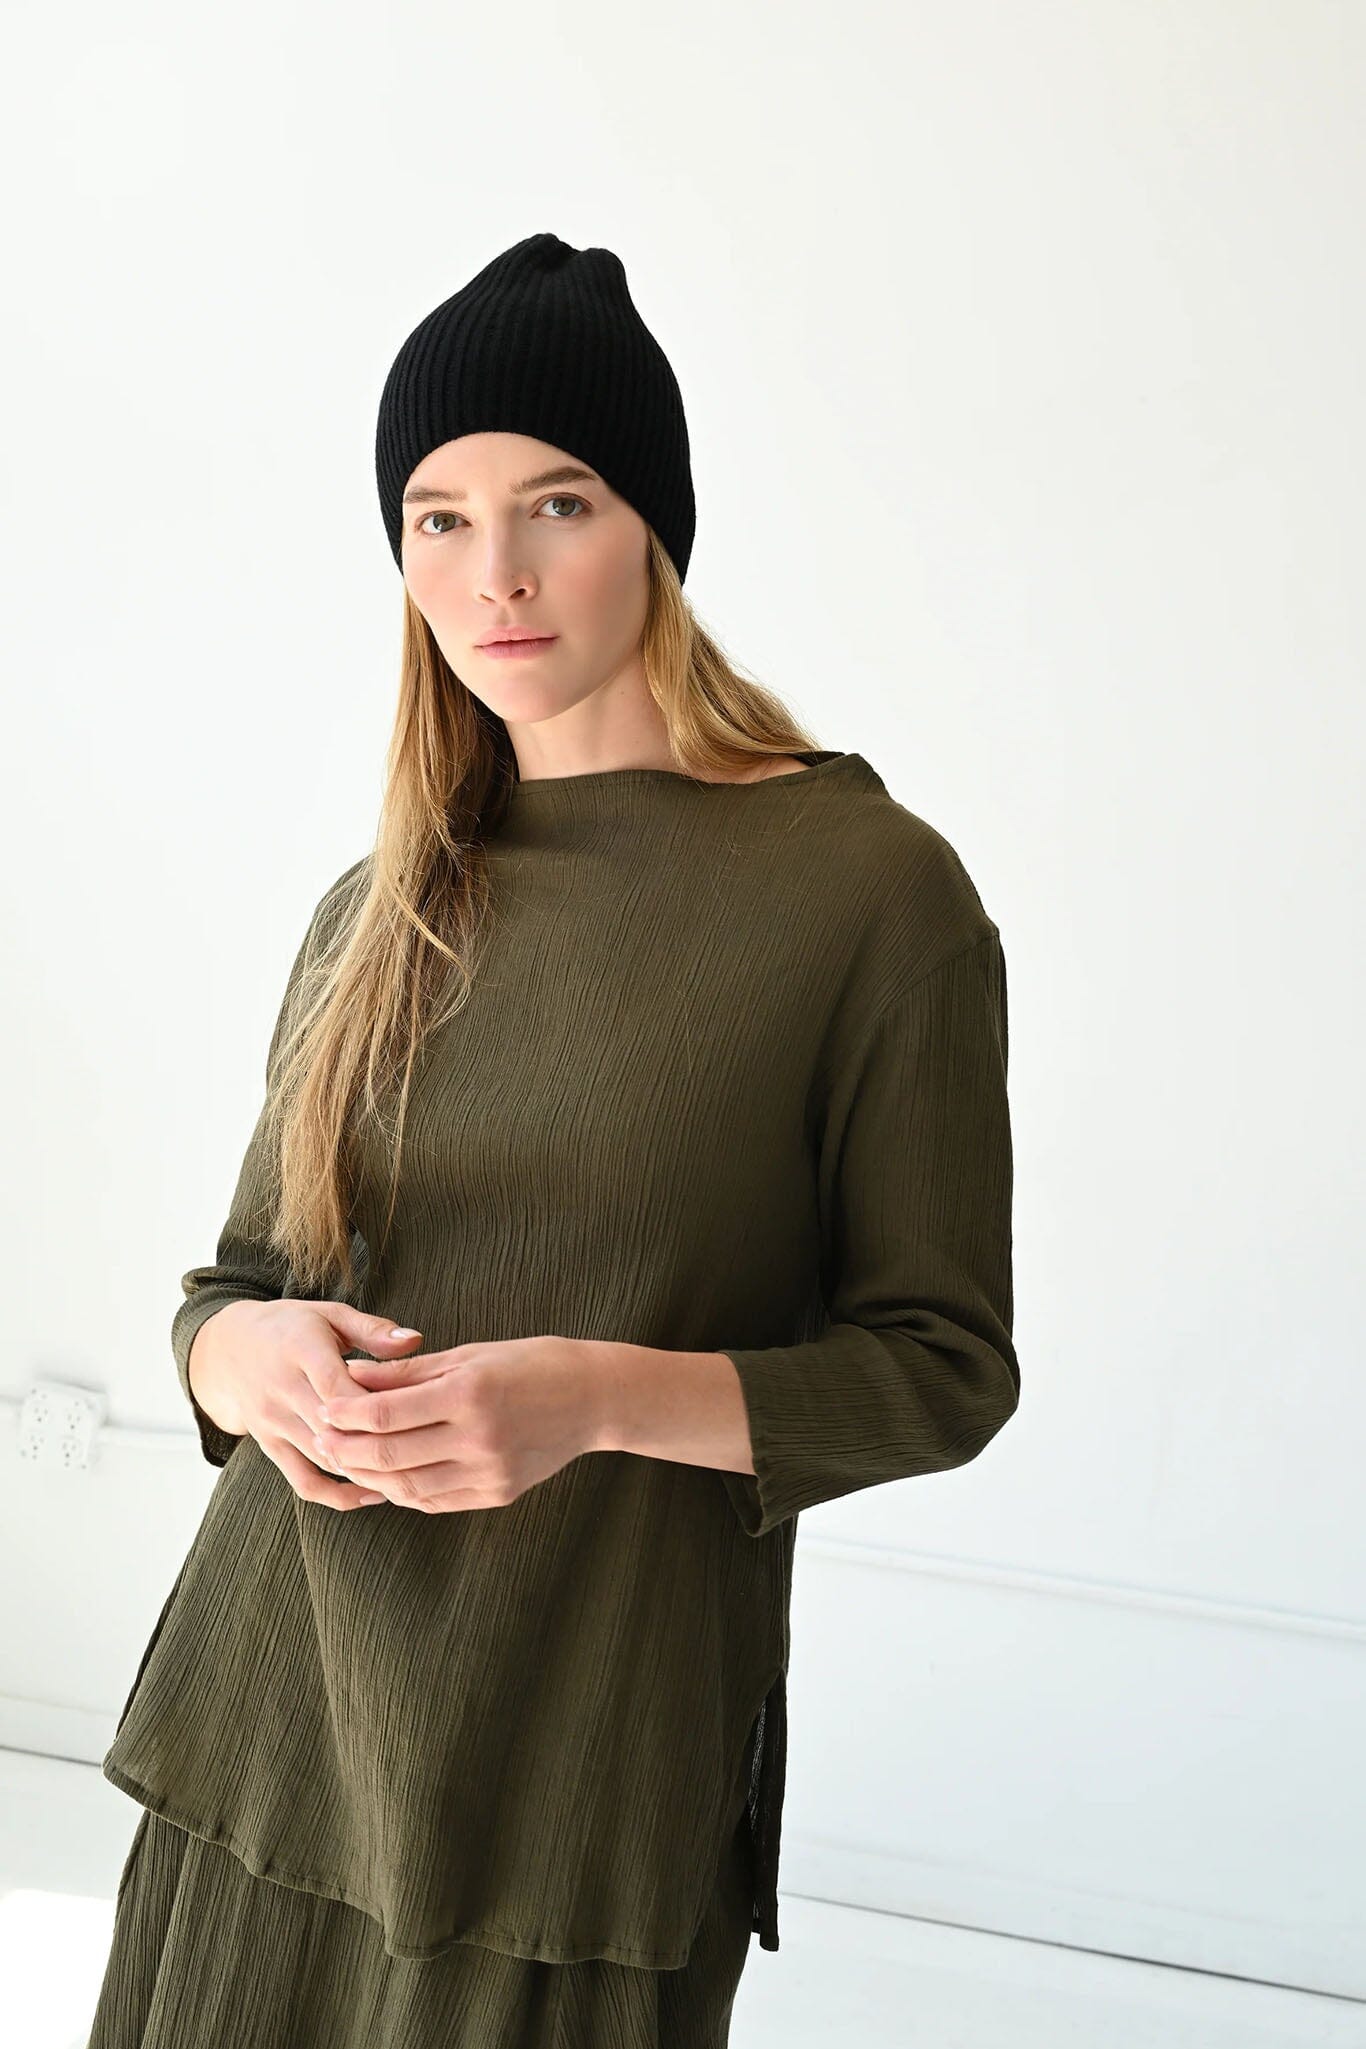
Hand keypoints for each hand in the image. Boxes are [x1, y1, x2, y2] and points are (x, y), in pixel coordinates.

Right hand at [187, 1298, 427, 1509]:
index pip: (335, 1385)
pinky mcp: (270, 1447)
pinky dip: (338, 1495)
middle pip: (332, 1428)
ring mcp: (273, 1423)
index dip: (371, 1405)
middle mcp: (282, 1390)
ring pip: (323, 1459)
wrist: (228, 1351)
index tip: (411, 1412)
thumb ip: (372, 1330)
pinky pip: (304, 1482)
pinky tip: (373, 1493)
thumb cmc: (292, 1328)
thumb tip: (415, 1340)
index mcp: (300, 1350)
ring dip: (365, 1470)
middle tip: (424, 1450)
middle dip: (377, 1442)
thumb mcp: (329, 1315)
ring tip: (410, 1472)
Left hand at [307, 1335, 608, 1513]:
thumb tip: (352, 1378)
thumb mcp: (469, 1355)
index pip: (386, 1413)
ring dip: (369, 1477)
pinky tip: (385, 1477)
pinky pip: (435, 1501)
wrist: (593, 1398)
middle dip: (346, 1449)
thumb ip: (408, 1374)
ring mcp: (490, 1472)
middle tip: (320, 1439)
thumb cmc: (530, 1363)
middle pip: (390, 1455)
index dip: (346, 1415)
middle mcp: (478, 1437)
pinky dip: (403, 1491)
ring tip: (346, 1460)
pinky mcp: (498, 1493)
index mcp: (469, 1393)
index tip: (323, 1407)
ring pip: (407, 1487)